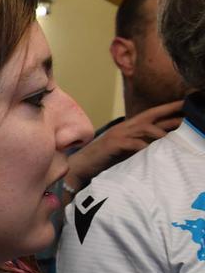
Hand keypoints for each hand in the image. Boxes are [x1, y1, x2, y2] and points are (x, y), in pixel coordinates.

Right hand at [63, 100, 183, 191]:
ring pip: (146, 128)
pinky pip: (134, 144)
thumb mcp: (127, 150)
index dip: (170, 109)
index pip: (153, 114)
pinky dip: (145, 148)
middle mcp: (125, 127)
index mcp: (129, 127)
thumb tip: (164, 144)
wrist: (80, 167)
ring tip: (174, 141)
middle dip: (171, 112)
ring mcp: (119, 134)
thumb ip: (142, 145)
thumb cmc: (104, 160)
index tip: (188, 105)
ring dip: (162, 134)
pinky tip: (153, 153)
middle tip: (190, 112)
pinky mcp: (113, 144)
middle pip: (152, 115)